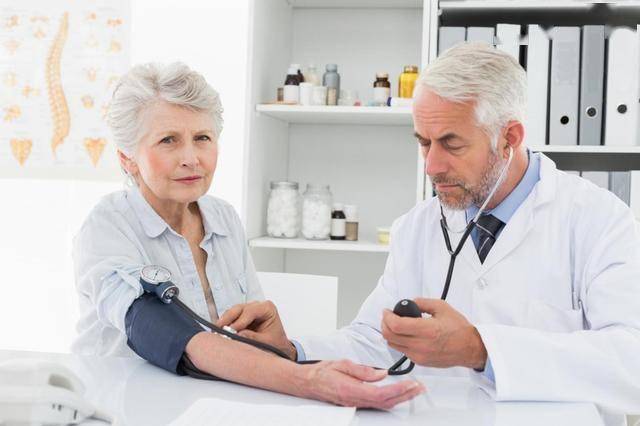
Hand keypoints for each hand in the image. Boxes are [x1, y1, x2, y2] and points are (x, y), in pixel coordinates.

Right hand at [216, 301, 295, 359]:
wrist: (276, 346)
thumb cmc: (275, 342)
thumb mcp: (266, 342)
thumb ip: (253, 338)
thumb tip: (237, 335)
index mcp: (267, 308)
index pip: (251, 311)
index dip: (240, 321)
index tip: (232, 330)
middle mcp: (257, 306)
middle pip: (239, 309)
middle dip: (228, 319)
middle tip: (218, 329)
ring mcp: (247, 310)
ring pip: (232, 312)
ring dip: (224, 322)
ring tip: (217, 332)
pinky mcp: (240, 316)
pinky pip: (229, 318)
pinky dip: (224, 325)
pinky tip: (219, 332)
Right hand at [296, 359, 424, 408]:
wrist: (308, 382)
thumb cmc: (322, 372)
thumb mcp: (342, 364)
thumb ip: (363, 370)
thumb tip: (382, 374)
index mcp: (351, 390)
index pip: (380, 394)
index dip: (398, 391)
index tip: (411, 385)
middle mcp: (355, 400)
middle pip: (386, 402)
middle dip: (405, 396)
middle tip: (419, 388)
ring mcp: (356, 404)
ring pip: (383, 405)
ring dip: (400, 398)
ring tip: (414, 390)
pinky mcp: (357, 403)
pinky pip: (377, 404)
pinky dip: (391, 399)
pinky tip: (399, 394)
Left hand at [381, 298, 486, 369]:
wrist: (469, 348)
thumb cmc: (459, 329)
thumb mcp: (442, 307)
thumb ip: (422, 302)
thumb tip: (409, 303)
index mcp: (427, 330)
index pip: (396, 325)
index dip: (387, 317)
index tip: (387, 311)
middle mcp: (421, 345)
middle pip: (390, 336)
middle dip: (384, 324)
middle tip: (387, 317)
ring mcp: (419, 356)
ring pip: (393, 345)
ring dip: (390, 334)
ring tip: (395, 325)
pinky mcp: (420, 362)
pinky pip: (402, 351)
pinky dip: (399, 342)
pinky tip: (405, 335)